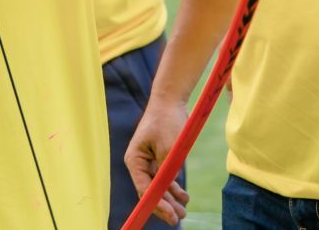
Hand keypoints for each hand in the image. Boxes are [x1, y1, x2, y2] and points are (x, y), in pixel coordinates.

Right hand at [124, 98, 190, 225]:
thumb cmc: (167, 120)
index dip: (158, 204)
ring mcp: (148, 161)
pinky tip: (184, 197)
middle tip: (180, 218)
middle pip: (150, 190)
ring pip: (158, 186)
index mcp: (134, 160)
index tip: (171, 216)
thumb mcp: (169, 147)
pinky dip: (174, 187)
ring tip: (184, 210)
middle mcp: (139, 163)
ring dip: (170, 198)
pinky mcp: (158, 158)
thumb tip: (168, 188)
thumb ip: (167, 169)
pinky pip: (165, 177)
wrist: (170, 99)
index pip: (144, 189)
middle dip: (165, 205)